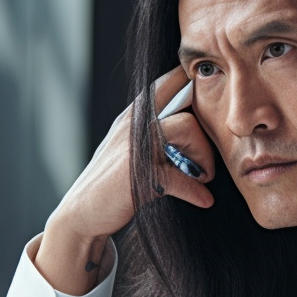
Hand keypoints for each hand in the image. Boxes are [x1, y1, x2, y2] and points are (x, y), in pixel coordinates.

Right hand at [35, 67, 217, 294]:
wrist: (82, 214)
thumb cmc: (114, 183)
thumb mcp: (135, 151)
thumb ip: (162, 137)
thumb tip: (204, 134)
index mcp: (135, 116)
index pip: (167, 82)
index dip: (193, 83)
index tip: (213, 99)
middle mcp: (134, 124)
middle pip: (185, 103)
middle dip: (206, 133)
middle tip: (206, 162)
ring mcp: (134, 147)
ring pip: (186, 127)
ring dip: (203, 156)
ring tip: (203, 176)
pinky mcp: (138, 175)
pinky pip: (181, 177)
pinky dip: (196, 191)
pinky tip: (203, 199)